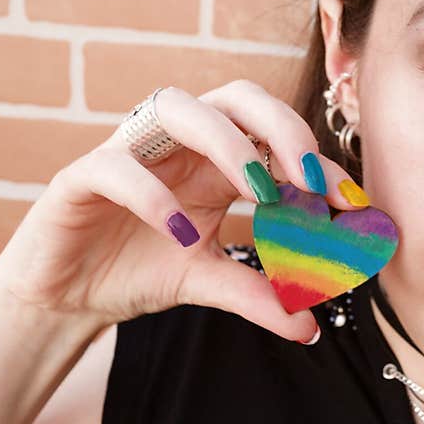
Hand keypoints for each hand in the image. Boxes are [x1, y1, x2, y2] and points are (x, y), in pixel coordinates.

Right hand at [0, 80, 366, 341]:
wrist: (71, 294)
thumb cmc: (142, 270)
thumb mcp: (209, 281)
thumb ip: (257, 294)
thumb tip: (310, 325)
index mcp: (216, 162)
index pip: (274, 140)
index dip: (317, 164)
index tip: (352, 203)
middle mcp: (179, 146)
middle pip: (235, 98)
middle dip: (281, 128)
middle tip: (311, 180)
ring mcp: (130, 152)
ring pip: (176, 108)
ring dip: (226, 143)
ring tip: (259, 191)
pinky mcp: (82, 176)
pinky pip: (115, 166)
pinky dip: (150, 193)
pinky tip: (181, 233)